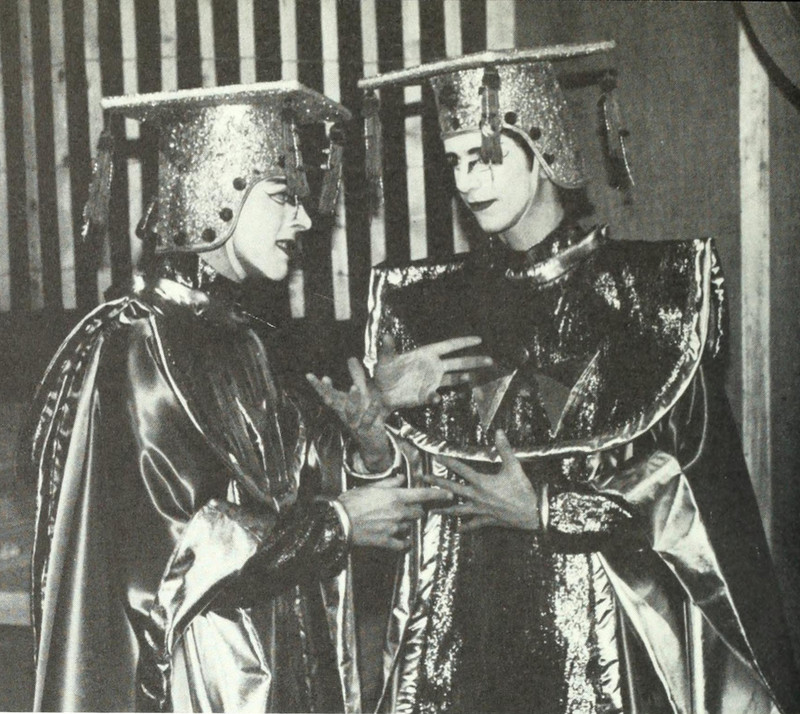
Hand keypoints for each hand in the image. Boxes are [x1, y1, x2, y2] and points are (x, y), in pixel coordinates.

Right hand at [307, 358, 391, 470]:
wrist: (372, 444)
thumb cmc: (365, 417)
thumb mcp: (362, 396)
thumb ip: (357, 377)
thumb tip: (351, 358)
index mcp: (342, 406)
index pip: (328, 394)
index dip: (318, 386)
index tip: (309, 375)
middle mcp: (345, 414)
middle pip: (333, 402)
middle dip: (328, 391)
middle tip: (324, 378)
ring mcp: (355, 423)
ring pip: (351, 412)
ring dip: (352, 400)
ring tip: (353, 387)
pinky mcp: (366, 430)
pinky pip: (368, 421)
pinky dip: (371, 412)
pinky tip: (375, 403)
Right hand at [337, 474, 452, 549]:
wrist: (338, 520)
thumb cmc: (352, 501)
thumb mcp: (370, 486)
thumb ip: (389, 483)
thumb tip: (401, 479)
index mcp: (395, 496)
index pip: (423, 495)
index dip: (439, 494)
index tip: (449, 495)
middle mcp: (398, 512)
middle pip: (419, 512)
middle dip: (416, 510)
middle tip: (405, 509)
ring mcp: (394, 528)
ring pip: (410, 526)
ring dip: (406, 524)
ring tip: (391, 521)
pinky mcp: (387, 541)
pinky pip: (403, 544)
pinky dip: (404, 542)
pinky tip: (402, 540)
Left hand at [375, 335, 493, 408]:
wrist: (381, 393)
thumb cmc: (384, 373)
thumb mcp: (385, 360)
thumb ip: (387, 349)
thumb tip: (385, 335)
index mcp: (426, 354)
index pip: (449, 346)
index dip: (463, 343)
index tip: (478, 340)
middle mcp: (433, 366)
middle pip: (458, 362)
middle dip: (474, 361)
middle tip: (490, 360)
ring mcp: (432, 381)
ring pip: (454, 378)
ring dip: (463, 377)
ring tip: (471, 377)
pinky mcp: (427, 394)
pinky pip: (435, 395)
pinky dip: (435, 397)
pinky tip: (435, 398)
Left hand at [422, 429, 539, 532]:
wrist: (532, 513)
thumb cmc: (523, 490)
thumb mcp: (514, 467)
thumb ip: (505, 449)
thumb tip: (499, 432)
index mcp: (481, 482)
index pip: (460, 469)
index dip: (448, 461)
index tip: (436, 456)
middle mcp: (477, 496)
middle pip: (452, 489)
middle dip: (437, 483)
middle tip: (423, 479)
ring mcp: (480, 510)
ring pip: (458, 509)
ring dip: (444, 509)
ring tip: (432, 510)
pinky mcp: (486, 520)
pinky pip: (473, 524)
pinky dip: (465, 527)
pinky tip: (457, 530)